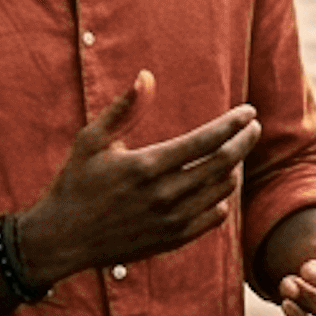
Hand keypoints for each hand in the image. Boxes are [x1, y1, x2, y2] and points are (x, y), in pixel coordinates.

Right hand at [17, 73, 259, 283]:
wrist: (62, 239)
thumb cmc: (75, 183)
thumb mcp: (91, 140)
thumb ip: (123, 109)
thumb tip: (146, 76)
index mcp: (146, 166)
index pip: (206, 141)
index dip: (233, 124)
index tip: (248, 112)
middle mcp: (163, 195)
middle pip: (223, 164)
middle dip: (245, 141)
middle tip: (254, 128)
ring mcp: (170, 221)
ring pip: (222, 190)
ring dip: (235, 168)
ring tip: (233, 153)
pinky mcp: (171, 240)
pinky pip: (213, 217)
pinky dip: (222, 198)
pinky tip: (217, 185)